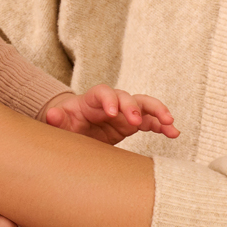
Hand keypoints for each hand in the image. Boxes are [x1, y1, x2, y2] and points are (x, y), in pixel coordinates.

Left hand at [38, 84, 178, 143]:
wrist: (73, 128)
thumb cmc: (66, 124)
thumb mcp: (60, 123)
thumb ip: (57, 119)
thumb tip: (51, 115)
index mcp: (92, 99)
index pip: (102, 92)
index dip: (109, 100)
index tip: (112, 113)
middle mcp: (111, 102)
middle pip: (126, 97)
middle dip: (133, 107)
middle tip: (137, 122)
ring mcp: (124, 111)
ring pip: (144, 105)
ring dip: (157, 112)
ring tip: (169, 123)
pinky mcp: (132, 122)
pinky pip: (151, 121)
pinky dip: (162, 125)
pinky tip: (174, 133)